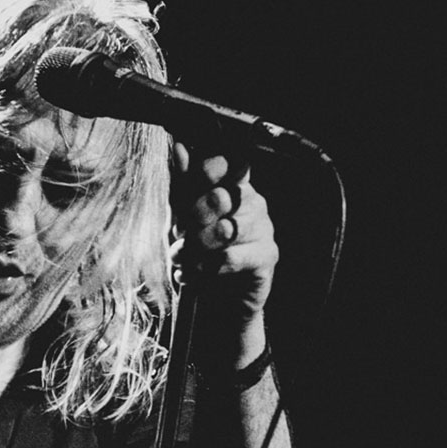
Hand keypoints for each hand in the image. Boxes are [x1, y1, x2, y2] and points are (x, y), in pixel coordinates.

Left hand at [171, 142, 277, 328]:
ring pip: (225, 230)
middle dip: (193, 218)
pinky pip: (231, 257)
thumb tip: (179, 147)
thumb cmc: (202, 253)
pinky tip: (196, 274)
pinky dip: (207, 268)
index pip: (230, 164)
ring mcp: (265, 228)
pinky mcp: (267, 256)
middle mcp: (255, 203)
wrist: (218, 300)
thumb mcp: (185, 218)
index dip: (208, 170)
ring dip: (195, 249)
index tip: (191, 185)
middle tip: (180, 236)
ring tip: (183, 261)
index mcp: (236, 186)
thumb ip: (184, 184)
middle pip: (222, 197)